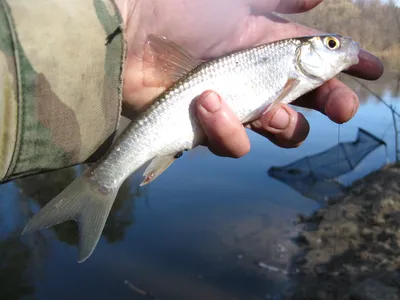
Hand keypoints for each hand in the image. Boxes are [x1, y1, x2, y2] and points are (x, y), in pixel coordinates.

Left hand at [114, 0, 383, 156]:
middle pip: (306, 102)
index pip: (317, 58)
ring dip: (282, 123)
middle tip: (343, 108)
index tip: (372, 70)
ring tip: (268, 110)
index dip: (346, 65)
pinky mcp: (207, 129)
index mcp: (268, 46)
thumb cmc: (182, 9)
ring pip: (278, 131)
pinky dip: (227, 127)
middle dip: (332, 105)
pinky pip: (233, 142)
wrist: (131, 38)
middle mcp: (255, 78)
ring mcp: (234, 106)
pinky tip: (208, 104)